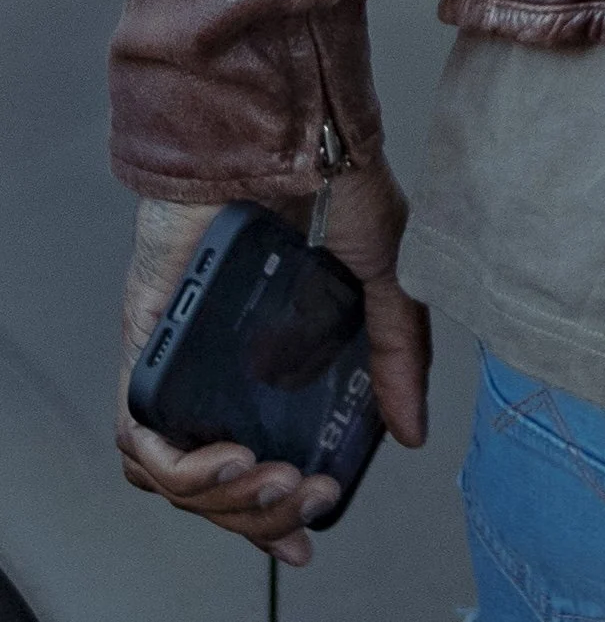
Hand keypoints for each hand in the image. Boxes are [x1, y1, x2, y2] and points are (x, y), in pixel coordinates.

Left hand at [116, 155, 429, 568]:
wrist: (287, 124)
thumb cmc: (332, 178)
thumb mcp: (389, 271)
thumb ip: (400, 350)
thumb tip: (410, 432)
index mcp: (273, 361)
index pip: (257, 460)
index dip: (273, 517)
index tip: (305, 538)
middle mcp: (221, 366)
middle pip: (210, 486)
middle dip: (256, 518)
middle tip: (300, 502)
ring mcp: (180, 355)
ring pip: (169, 474)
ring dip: (217, 503)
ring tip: (268, 485)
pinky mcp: (146, 340)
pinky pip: (136, 434)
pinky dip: (174, 466)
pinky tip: (223, 460)